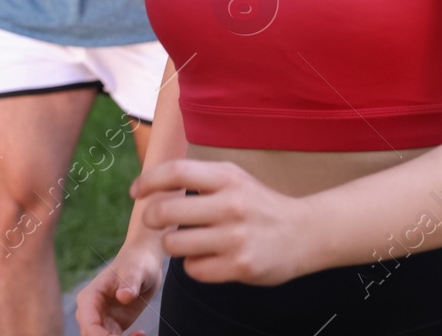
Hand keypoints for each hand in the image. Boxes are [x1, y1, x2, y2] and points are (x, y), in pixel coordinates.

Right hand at [75, 238, 164, 335]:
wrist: (144, 262)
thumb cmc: (137, 261)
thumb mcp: (136, 269)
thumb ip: (130, 282)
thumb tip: (123, 296)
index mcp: (89, 298)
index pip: (89, 326)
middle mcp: (91, 313)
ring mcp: (101, 321)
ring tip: (140, 335)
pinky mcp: (113, 327)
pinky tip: (141, 334)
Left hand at [134, 159, 311, 285]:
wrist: (305, 233)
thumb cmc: (260, 205)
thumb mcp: (236, 179)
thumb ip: (199, 178)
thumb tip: (151, 185)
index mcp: (229, 178)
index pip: (176, 172)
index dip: (149, 180)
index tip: (135, 191)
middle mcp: (231, 205)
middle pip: (165, 212)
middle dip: (152, 218)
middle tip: (156, 222)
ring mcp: (235, 238)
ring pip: (173, 245)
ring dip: (174, 245)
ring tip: (190, 241)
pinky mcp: (239, 266)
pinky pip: (193, 269)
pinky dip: (195, 265)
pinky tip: (210, 257)